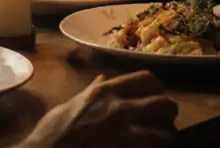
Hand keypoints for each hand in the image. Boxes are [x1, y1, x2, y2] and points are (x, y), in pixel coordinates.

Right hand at [19, 71, 177, 147]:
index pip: (146, 80)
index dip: (156, 90)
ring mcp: (126, 133)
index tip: (154, 99)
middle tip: (163, 125)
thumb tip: (103, 79)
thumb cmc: (51, 134)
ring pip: (166, 133)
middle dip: (168, 115)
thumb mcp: (69, 106)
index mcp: (104, 92)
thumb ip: (90, 92)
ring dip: (165, 139)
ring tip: (160, 144)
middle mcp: (120, 108)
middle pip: (164, 104)